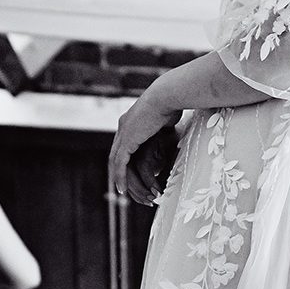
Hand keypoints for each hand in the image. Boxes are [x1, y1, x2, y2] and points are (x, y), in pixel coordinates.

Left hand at [108, 86, 174, 201]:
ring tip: (123, 192)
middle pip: (116, 153)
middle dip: (119, 171)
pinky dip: (120, 177)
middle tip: (124, 186)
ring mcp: (123, 133)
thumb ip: (164, 128)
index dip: (126, 159)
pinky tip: (123, 190)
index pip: (124, 144)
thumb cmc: (174, 102)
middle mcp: (123, 126)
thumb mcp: (167, 118)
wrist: (167, 96)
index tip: (131, 171)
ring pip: (115, 161)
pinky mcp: (127, 140)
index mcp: (132, 120)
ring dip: (119, 178)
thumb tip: (173, 132)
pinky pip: (120, 164)